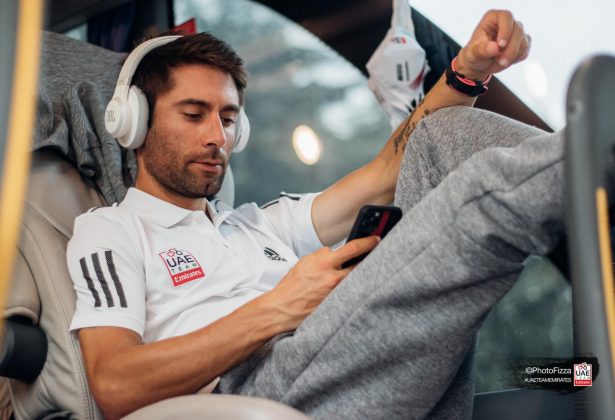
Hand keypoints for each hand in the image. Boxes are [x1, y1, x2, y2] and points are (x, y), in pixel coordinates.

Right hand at [261, 236, 379, 330]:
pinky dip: (354, 289)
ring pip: (358, 280)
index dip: (368, 242)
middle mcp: (333, 278)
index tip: (376, 239)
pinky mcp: (337, 305)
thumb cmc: (291, 286)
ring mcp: (336, 293)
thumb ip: (322, 255)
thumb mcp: (305, 262)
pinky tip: (357, 287)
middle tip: (380, 254)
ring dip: (363, 274)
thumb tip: (334, 251)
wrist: (282, 308)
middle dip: (372, 258)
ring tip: (368, 270)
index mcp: (324, 263)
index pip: (353, 248)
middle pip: (362, 265)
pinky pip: (350, 293)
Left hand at [456, 10, 530, 79]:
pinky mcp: (522, 41)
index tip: (501, 45)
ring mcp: (516, 31)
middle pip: (518, 30)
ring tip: (499, 61)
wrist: (480, 63)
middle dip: (511, 49)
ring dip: (513, 55)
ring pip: (523, 42)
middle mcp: (507, 22)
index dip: (505, 30)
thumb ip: (482, 50)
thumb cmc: (474, 55)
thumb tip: (495, 48)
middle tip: (501, 62)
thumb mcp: (473, 54)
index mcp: (493, 18)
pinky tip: (505, 60)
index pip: (506, 17)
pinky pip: (525, 50)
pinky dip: (516, 59)